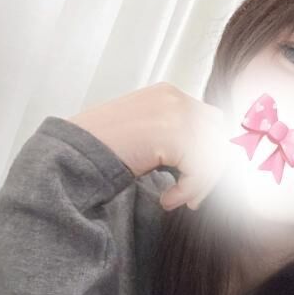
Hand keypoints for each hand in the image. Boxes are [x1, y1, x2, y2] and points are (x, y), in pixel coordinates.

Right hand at [67, 82, 229, 210]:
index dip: (209, 153)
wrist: (74, 154)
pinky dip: (189, 190)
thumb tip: (209, 156)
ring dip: (200, 184)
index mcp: (168, 95)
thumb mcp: (145, 133)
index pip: (211, 121)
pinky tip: (168, 200)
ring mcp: (176, 114)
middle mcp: (175, 99)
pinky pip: (200, 169)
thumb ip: (173, 134)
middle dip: (212, 168)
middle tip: (195, 195)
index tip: (198, 179)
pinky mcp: (174, 135)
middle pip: (219, 135)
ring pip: (214, 154)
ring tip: (180, 199)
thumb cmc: (103, 149)